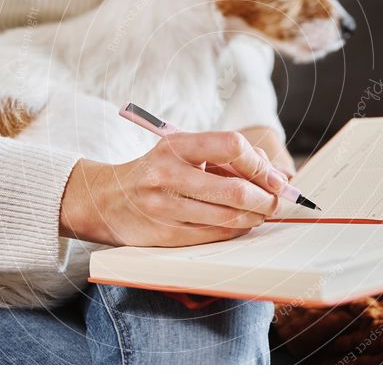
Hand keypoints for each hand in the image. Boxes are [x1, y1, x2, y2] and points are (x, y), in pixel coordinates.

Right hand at [59, 131, 289, 246]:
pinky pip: (214, 236)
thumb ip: (223, 157)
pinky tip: (241, 224)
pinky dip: (236, 230)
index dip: (260, 164)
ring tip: (261, 213)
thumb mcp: (181, 151)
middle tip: (276, 201)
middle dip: (265, 199)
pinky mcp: (165, 234)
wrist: (106, 199)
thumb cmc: (155, 171)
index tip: (274, 177)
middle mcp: (168, 174)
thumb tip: (272, 174)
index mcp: (176, 145)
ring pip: (228, 217)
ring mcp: (165, 207)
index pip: (231, 146)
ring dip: (255, 217)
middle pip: (235, 190)